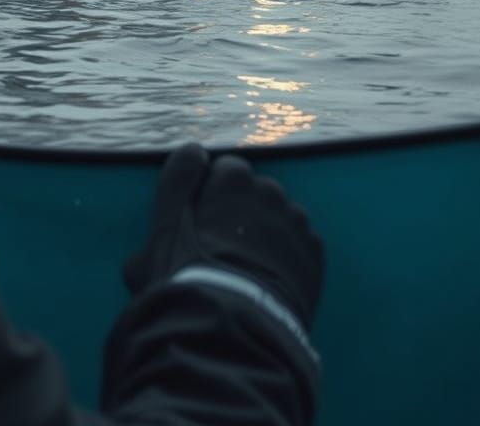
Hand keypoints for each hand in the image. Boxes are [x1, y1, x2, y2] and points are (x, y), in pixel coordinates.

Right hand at [126, 144, 322, 327]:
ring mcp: (295, 221)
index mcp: (231, 179)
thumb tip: (191, 153)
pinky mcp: (315, 253)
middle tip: (223, 242)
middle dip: (241, 208)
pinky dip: (288, 254)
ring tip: (249, 263)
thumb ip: (175, 182)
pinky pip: (300, 242)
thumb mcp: (164, 225)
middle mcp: (267, 191)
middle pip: (254, 190)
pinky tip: (270, 277)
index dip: (211, 192)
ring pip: (279, 215)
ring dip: (267, 229)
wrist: (236, 326)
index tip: (202, 216)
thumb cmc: (189, 274)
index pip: (224, 167)